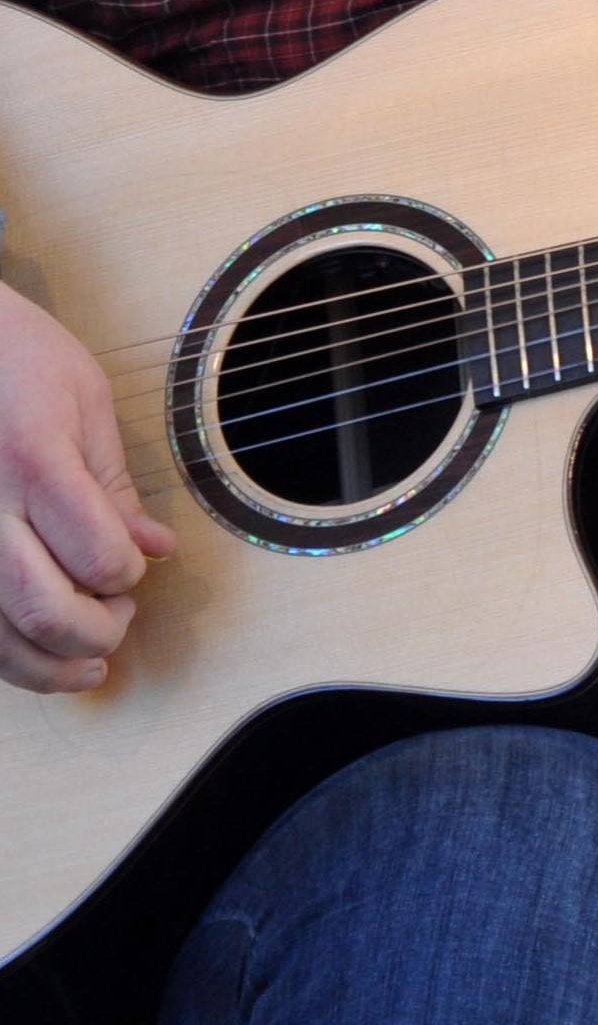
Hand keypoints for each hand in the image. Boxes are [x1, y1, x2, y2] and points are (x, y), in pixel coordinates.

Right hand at [0, 280, 175, 692]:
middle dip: (95, 632)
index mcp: (36, 461)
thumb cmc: (18, 358)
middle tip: (120, 619)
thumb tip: (156, 549)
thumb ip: (116, 485)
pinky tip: (33, 652)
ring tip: (88, 664)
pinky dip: (5, 655)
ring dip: (49, 667)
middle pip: (44, 610)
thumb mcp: (85, 401)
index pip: (98, 555)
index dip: (128, 575)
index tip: (136, 565)